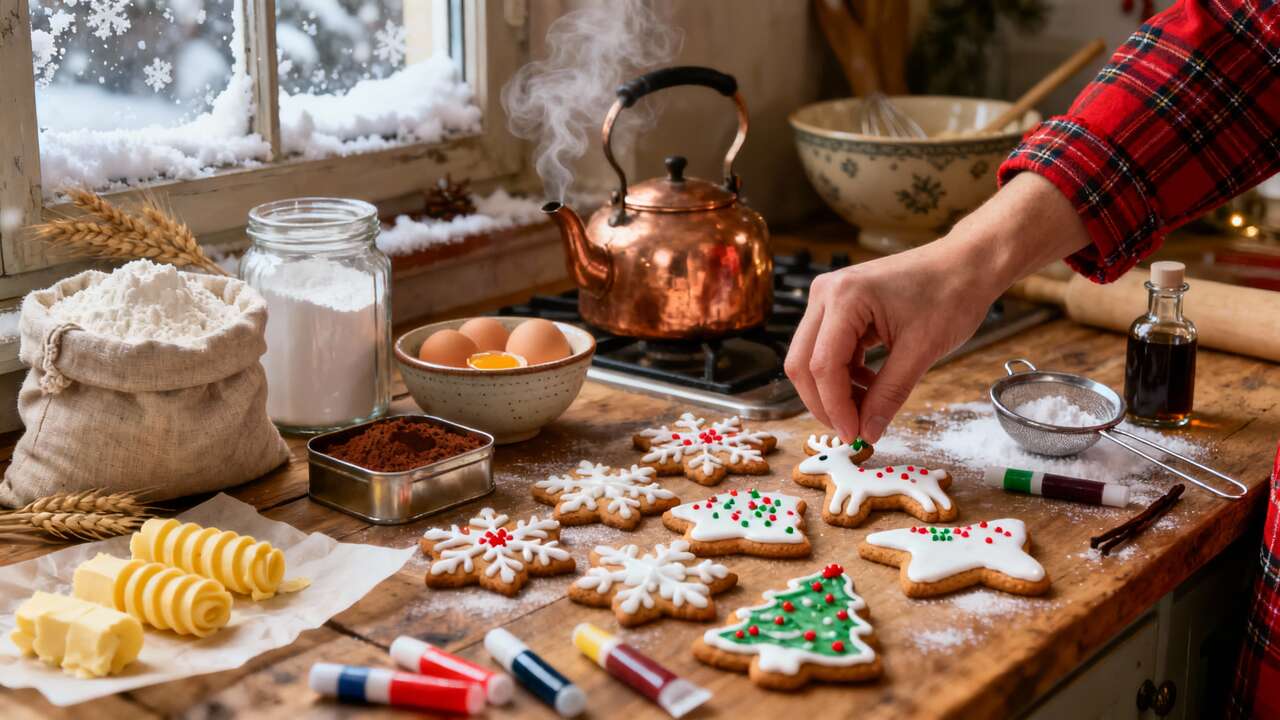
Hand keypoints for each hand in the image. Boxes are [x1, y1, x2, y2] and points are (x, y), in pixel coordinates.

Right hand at [785, 173, 1090, 442]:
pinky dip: (842, 375)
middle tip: (853, 430)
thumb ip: (889, 394)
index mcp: (844, 298)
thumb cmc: (951, 294)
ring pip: (810, 358)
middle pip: (803, 363)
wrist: (966, 264)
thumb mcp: (921, 351)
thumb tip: (867, 432)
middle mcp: (826, 294)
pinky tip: (868, 386)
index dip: (835, 407)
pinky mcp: (838, 307)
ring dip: (833, 391)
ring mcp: (828, 298)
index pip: (822, 366)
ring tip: (866, 410)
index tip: (854, 435)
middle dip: (824, 403)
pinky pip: (826, 349)